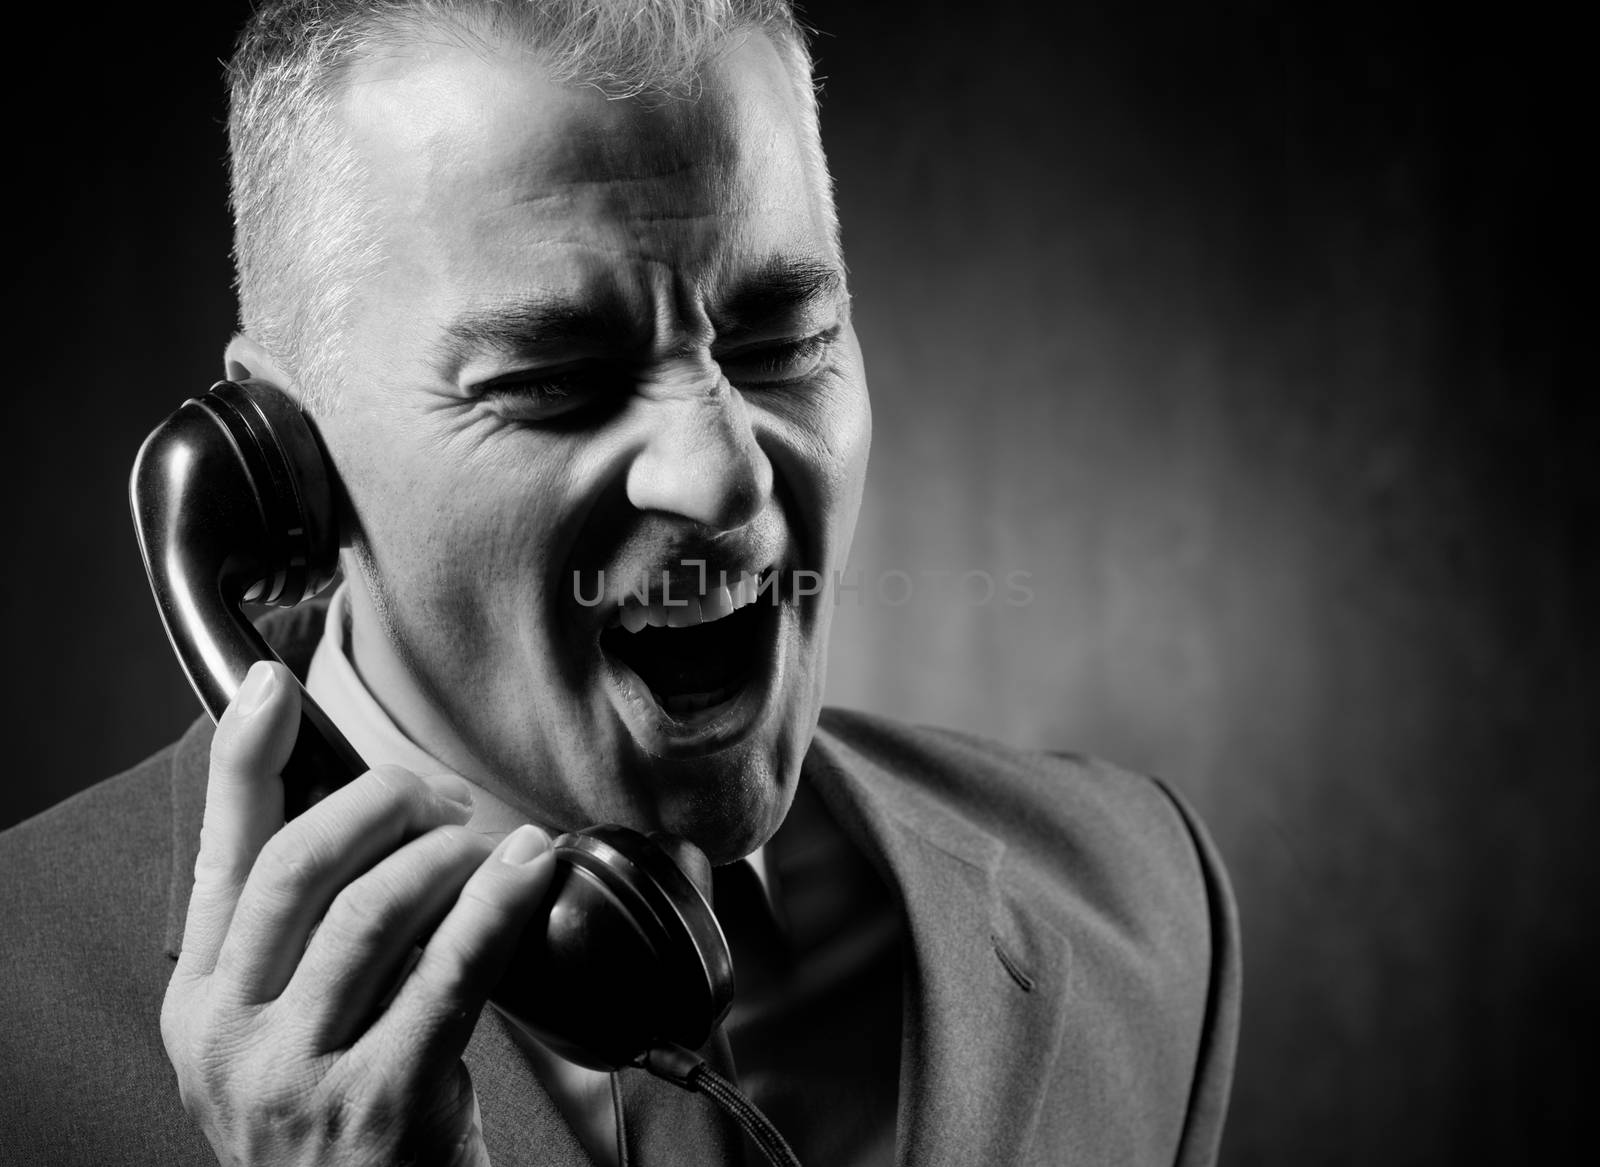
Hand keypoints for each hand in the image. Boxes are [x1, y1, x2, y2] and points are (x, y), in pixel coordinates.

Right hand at [161, 661, 554, 1165]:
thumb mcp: (286, 1027)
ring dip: (446, 854)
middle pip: (300, 866)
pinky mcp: (380, 1103)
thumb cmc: (340, 1117)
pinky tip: (528, 869)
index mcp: (201, 1002)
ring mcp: (299, 1075)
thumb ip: (305, 933)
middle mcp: (231, 1035)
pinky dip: (497, 903)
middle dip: (382, 802)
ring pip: (374, 910)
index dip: (245, 757)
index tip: (273, 687)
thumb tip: (373, 812)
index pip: (219, 854)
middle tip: (438, 798)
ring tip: (488, 845)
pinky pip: (449, 972)